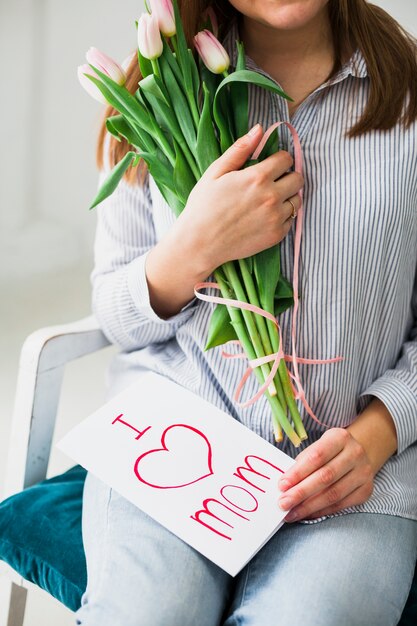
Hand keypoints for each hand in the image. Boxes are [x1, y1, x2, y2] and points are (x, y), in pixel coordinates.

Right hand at [174, 123, 303, 274]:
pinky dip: (283, 216)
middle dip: (288, 176)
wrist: (199, 243)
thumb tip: (259, 129)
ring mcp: (276, 218)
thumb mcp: (216, 172)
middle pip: (298, 178)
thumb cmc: (203, 206)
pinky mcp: (276, 236)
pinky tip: (266, 217)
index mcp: (257, 178)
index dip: (279, 159)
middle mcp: (271, 197)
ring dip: (288, 197)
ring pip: (297, 200)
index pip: (286, 159)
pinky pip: (291, 220)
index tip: (271, 165)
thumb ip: (239, 150)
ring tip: (270, 200)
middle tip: (273, 182)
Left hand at [277, 428, 373, 520]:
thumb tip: (284, 486)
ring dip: (309, 506)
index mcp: (340, 437)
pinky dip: (321, 511)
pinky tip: (307, 514)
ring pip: (333, 494)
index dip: (298, 472)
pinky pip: (341, 504)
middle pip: (325, 476)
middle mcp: (355, 454)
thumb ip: (302, 463)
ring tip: (292, 513)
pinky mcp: (366, 490)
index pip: (317, 456)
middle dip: (301, 492)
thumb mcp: (317, 448)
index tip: (281, 485)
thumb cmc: (329, 452)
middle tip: (283, 503)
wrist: (357, 455)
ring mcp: (364, 473)